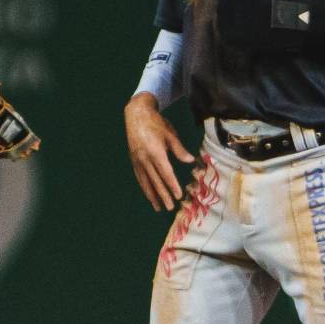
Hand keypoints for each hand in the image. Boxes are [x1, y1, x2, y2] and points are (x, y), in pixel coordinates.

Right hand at [125, 93, 195, 209]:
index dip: (172, 186)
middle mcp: (145, 159)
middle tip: (169, 207)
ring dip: (152, 195)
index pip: (166, 173)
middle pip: (155, 181)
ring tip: (158, 207)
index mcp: (156, 152)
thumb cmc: (156, 123)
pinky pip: (140, 177)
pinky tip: (149, 195)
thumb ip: (179, 150)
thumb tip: (190, 161)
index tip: (178, 196)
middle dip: (163, 195)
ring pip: (146, 182)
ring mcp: (138, 160)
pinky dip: (145, 187)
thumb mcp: (170, 134)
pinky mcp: (134, 160)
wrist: (136, 115)